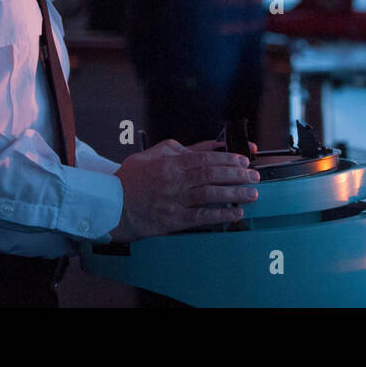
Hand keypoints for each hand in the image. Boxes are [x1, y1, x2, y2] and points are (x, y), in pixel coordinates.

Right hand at [110, 139, 259, 242]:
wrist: (112, 205)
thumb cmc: (131, 180)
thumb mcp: (152, 155)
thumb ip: (178, 149)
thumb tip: (204, 146)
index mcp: (170, 162)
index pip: (205, 158)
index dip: (227, 159)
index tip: (243, 161)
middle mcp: (174, 180)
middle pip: (211, 175)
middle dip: (236, 175)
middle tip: (253, 177)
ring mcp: (173, 200)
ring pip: (209, 194)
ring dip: (234, 194)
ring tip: (251, 194)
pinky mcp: (172, 220)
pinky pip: (200, 217)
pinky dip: (219, 215)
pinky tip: (234, 213)